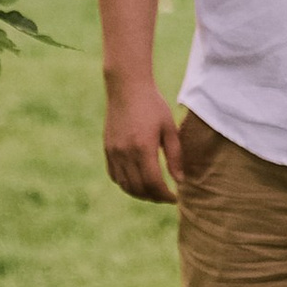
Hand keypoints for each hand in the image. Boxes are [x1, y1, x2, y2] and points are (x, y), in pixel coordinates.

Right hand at [103, 78, 183, 203]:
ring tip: (153, 192)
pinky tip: (137, 182)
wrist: (127, 88)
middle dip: (154, 197)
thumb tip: (180, 180)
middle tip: (166, 197)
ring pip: (125, 185)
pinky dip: (126, 184)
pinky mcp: (107, 149)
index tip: (175, 197)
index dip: (164, 195)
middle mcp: (125, 153)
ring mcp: (113, 152)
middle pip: (138, 188)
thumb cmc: (153, 105)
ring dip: (139, 193)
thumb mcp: (169, 128)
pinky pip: (114, 175)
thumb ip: (175, 156)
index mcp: (143, 147)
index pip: (153, 183)